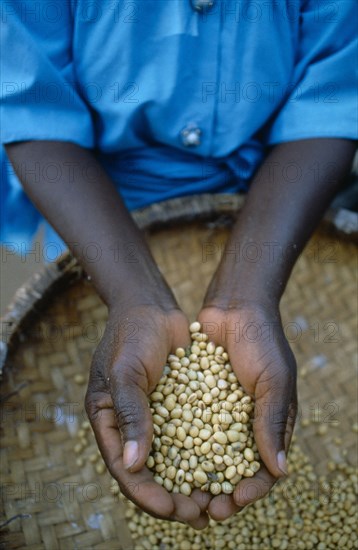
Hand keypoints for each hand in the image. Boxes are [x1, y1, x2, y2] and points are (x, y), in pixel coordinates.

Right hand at [85, 299, 209, 527]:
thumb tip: (134, 465)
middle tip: (202, 515)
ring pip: (175, 461)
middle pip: (152, 474)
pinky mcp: (179, 407)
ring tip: (218, 502)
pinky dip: (205, 455)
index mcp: (108, 422)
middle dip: (175, 498)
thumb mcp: (125, 371)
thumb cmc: (131, 334)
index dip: (147, 494)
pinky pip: (191, 438)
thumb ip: (130, 414)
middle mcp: (132, 425)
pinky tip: (227, 467)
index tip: (172, 509)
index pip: (125, 470)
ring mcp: (156, 417)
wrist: (152, 306)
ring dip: (194, 483)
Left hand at [197, 302, 296, 520]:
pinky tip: (163, 459)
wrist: (234, 306)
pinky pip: (185, 427)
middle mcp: (241, 423)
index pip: (263, 469)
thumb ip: (272, 421)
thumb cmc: (263, 342)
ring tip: (181, 493)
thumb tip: (279, 471)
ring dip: (195, 475)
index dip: (250, 490)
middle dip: (219, 490)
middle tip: (204, 509)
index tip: (234, 501)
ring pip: (204, 453)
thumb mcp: (275, 380)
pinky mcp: (193, 399)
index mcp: (268, 424)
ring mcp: (215, 413)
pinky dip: (177, 445)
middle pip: (230, 468)